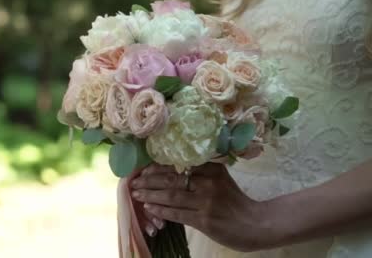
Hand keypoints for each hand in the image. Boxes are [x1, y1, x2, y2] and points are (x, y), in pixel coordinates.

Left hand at [130, 163, 277, 251]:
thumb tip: (167, 167)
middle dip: (148, 180)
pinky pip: (177, 214)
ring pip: (171, 196)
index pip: (178, 164)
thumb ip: (199, 170)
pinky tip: (149, 208)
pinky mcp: (204, 220)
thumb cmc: (233, 200)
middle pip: (171, 179)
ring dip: (150, 195)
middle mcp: (208, 182)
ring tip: (136, 194)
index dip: (157, 166)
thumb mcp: (220, 177)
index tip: (142, 168)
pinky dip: (161, 211)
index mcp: (211, 168)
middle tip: (133, 181)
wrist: (255, 224)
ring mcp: (206, 201)